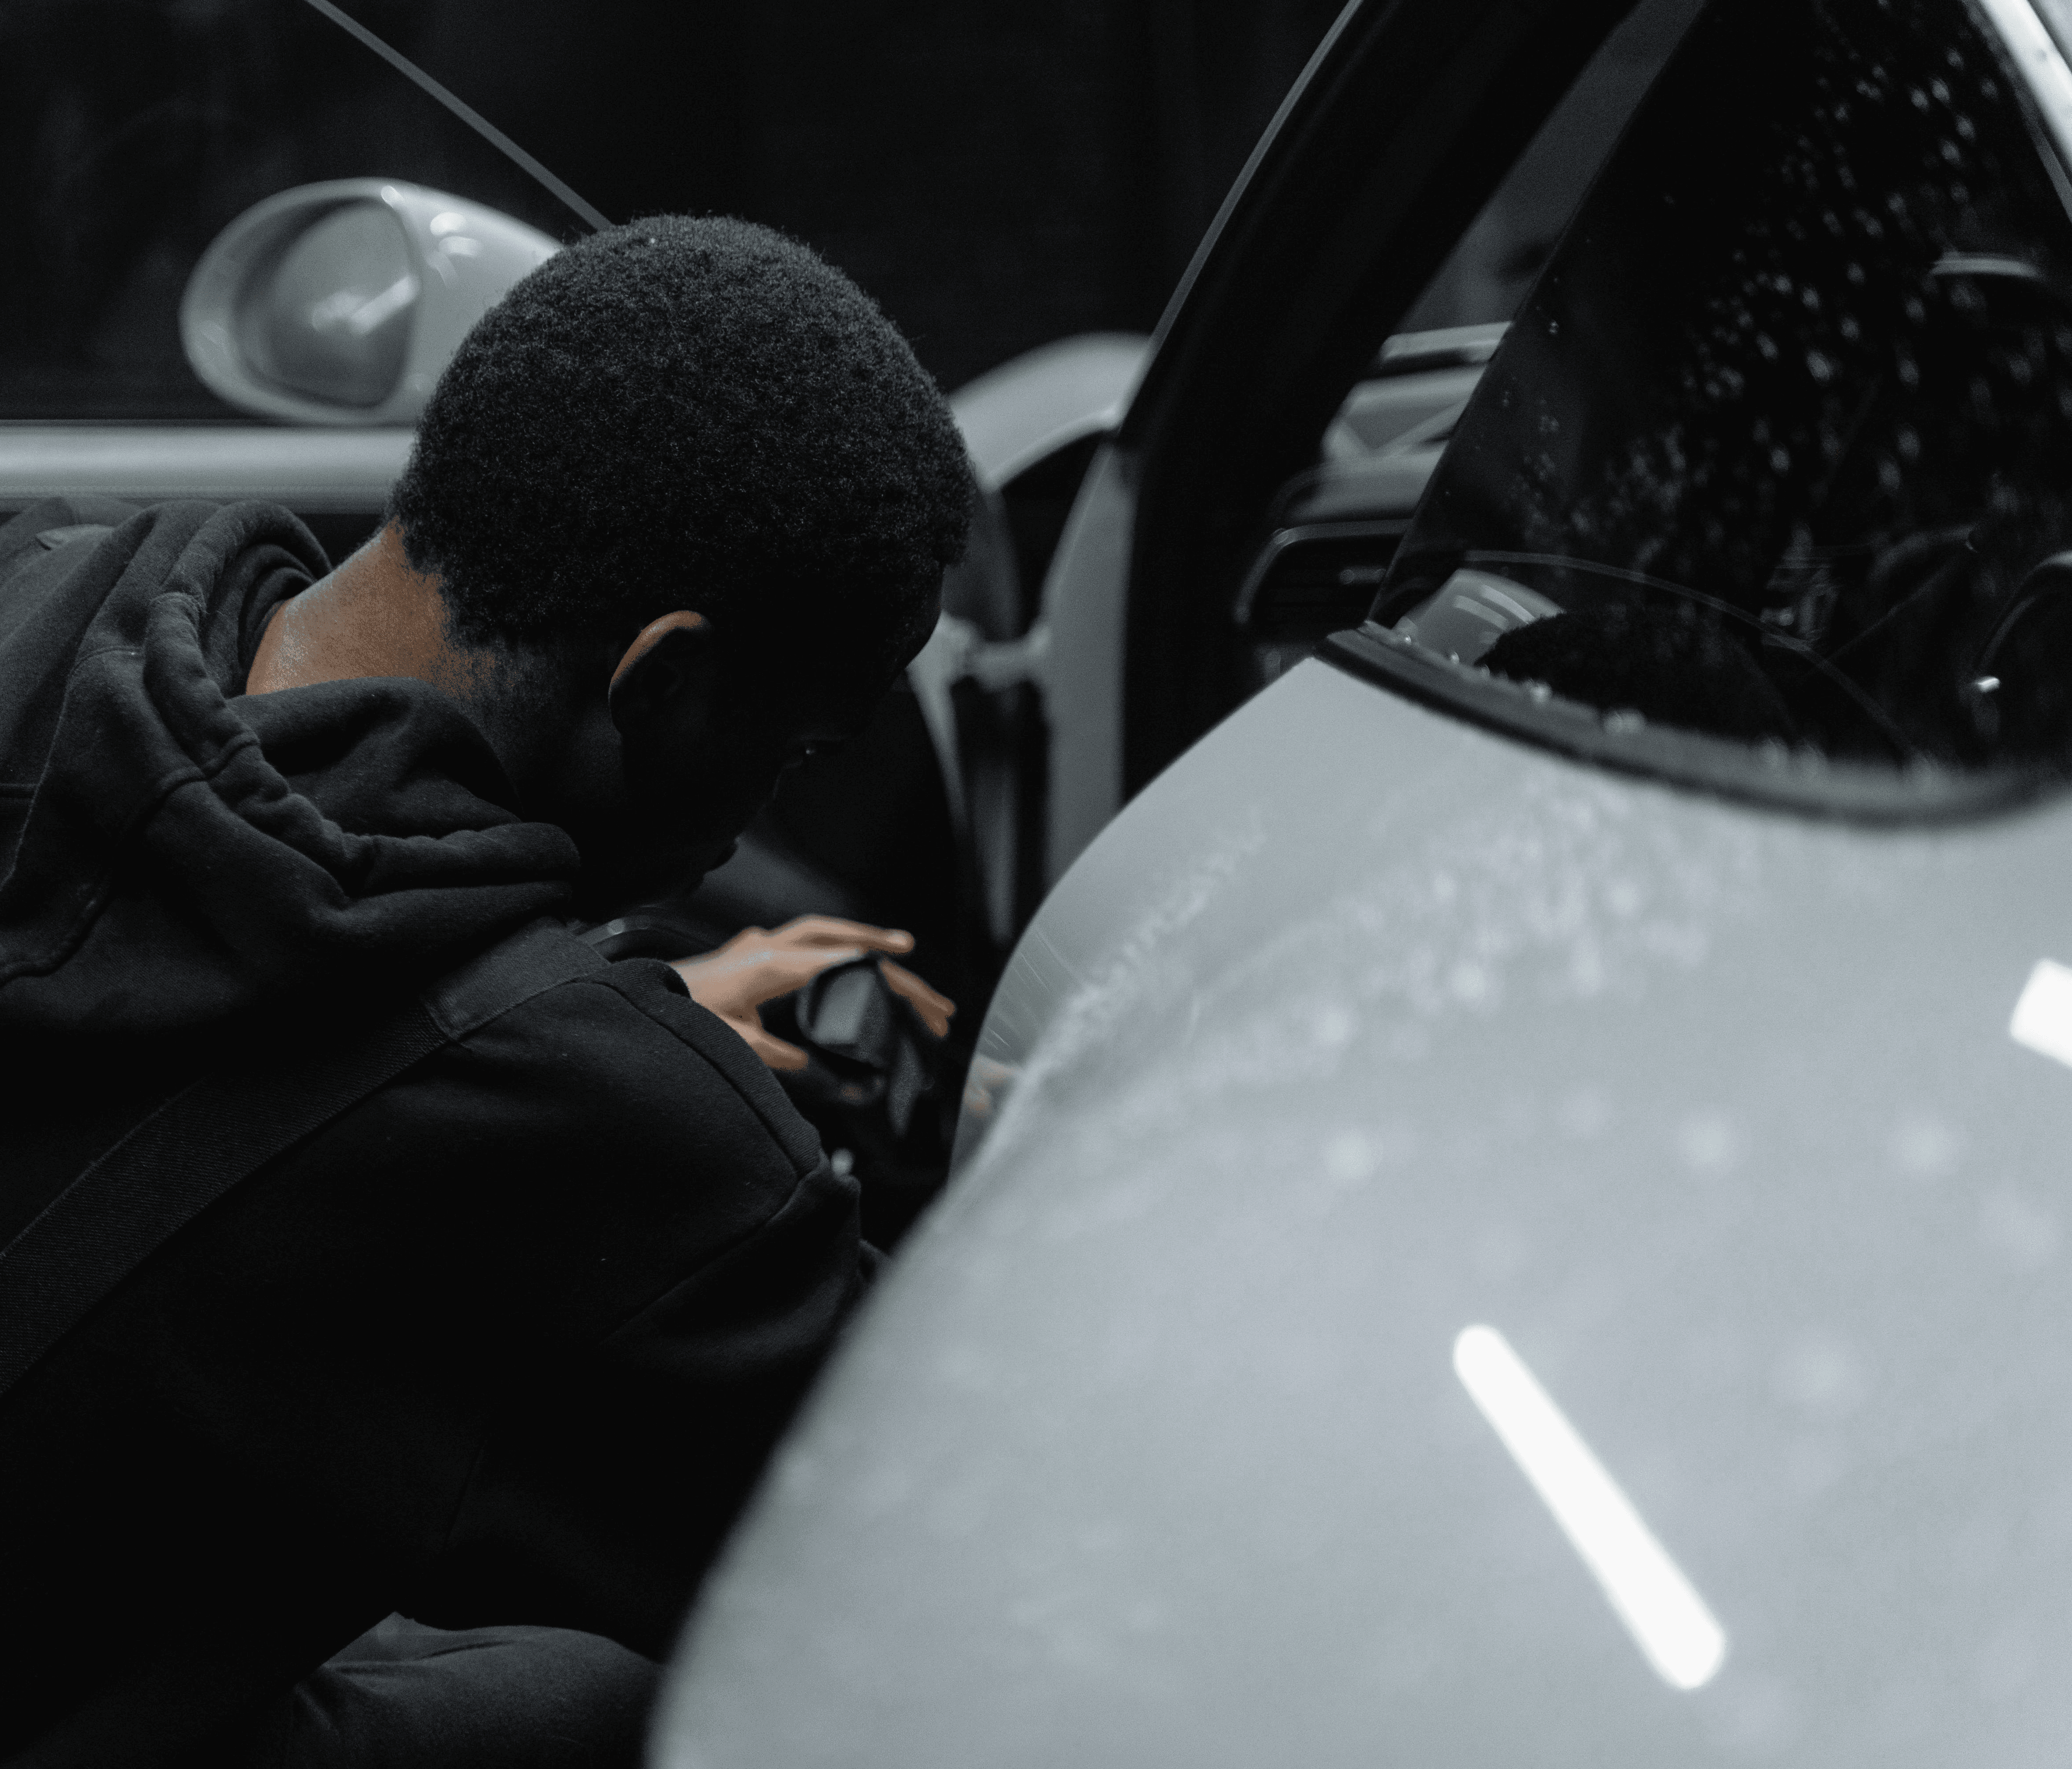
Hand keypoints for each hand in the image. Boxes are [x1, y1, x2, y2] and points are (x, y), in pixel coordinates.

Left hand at [668, 915, 954, 1070]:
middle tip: (926, 992)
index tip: (921, 1005)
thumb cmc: (676, 1015)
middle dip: (891, 960)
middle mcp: (769, 947)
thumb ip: (778, 1058)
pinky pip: (802, 938)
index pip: (847, 966)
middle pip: (844, 942)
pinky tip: (843, 958)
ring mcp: (758, 945)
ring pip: (824, 932)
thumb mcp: (732, 1044)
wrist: (635, 1000)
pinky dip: (832, 944)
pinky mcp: (748, 952)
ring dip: (864, 940)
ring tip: (900, 952)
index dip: (891, 984)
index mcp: (773, 965)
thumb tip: (820, 1072)